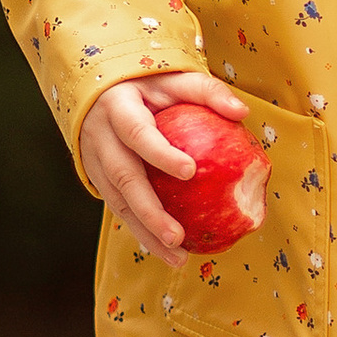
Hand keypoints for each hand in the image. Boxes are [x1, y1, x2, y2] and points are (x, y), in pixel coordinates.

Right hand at [79, 69, 250, 263]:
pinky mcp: (98, 181)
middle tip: (177, 237)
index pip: (137, 133)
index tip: (190, 171)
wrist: (99, 93)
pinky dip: (142, 232)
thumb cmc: (145, 87)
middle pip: (122, 179)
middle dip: (149, 211)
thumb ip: (206, 91)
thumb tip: (242, 112)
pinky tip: (167, 252)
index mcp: (117, 108)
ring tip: (176, 257)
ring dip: (145, 233)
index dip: (160, 153)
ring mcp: (94, 163)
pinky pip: (119, 210)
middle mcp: (100, 138)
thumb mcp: (172, 79)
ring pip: (117, 203)